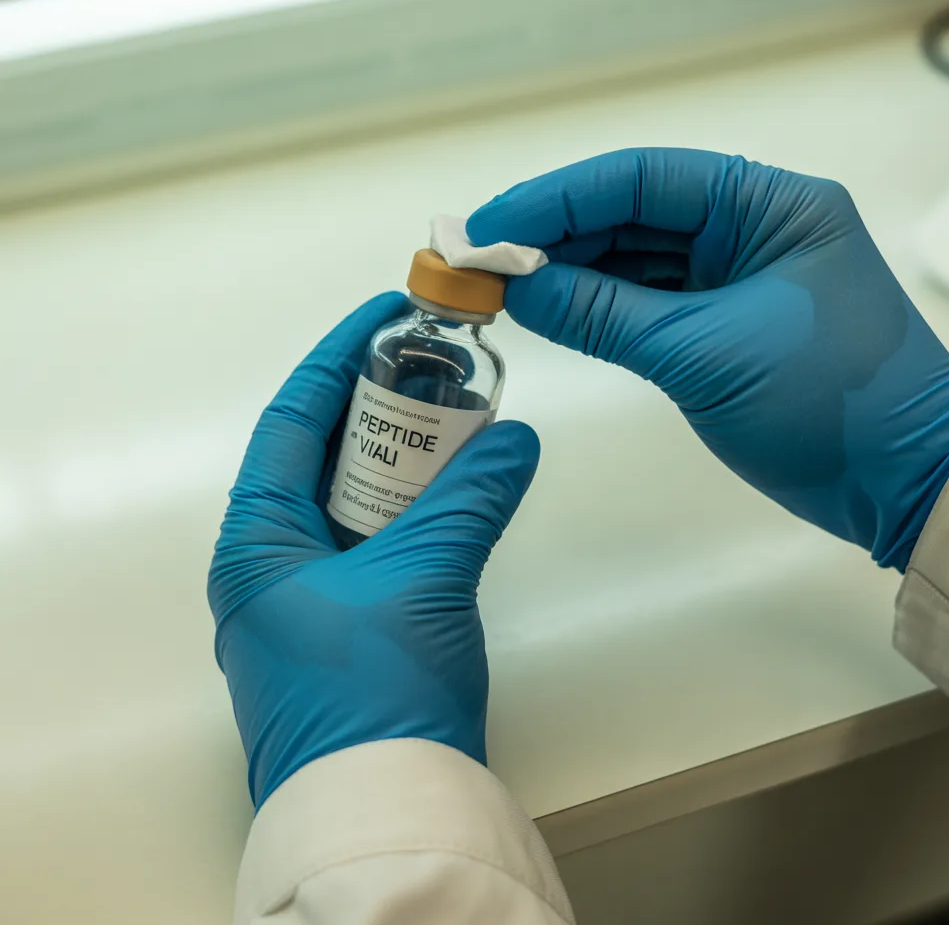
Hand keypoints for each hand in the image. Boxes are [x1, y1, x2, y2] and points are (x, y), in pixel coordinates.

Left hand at [208, 293, 538, 808]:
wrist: (388, 808)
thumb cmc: (376, 686)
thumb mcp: (425, 576)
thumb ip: (473, 497)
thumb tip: (517, 437)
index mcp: (256, 541)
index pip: (292, 420)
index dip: (337, 358)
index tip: (383, 315)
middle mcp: (270, 563)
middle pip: (322, 458)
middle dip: (377, 408)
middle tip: (434, 367)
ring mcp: (307, 599)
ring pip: (353, 503)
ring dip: (402, 462)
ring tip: (454, 420)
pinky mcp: (348, 626)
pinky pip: (376, 544)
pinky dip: (414, 512)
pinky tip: (456, 492)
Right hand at [467, 148, 948, 570]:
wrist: (900, 483)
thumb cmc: (824, 404)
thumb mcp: (704, 353)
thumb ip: (603, 313)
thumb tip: (515, 283)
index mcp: (768, 204)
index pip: (640, 180)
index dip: (553, 200)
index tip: (485, 228)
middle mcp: (751, 225)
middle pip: (630, 213)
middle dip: (551, 234)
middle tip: (473, 258)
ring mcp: (736, 274)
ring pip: (633, 257)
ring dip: (566, 269)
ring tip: (494, 283)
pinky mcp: (722, 321)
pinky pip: (646, 300)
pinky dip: (595, 305)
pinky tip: (543, 307)